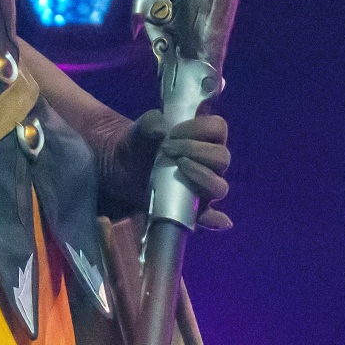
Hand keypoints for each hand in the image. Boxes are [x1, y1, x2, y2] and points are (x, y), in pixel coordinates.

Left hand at [99, 109, 232, 228]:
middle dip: (195, 150)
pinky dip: (215, 220)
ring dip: (203, 177)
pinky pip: (210, 218)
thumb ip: (150, 123)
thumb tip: (162, 129)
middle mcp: (209, 163)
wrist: (122, 168)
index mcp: (203, 138)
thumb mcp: (140, 131)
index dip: (199, 128)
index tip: (172, 132)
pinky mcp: (193, 209)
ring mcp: (203, 187)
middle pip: (222, 157)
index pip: (217, 128)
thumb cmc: (139, 144)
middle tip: (167, 149)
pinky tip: (219, 221)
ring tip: (179, 168)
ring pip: (219, 186)